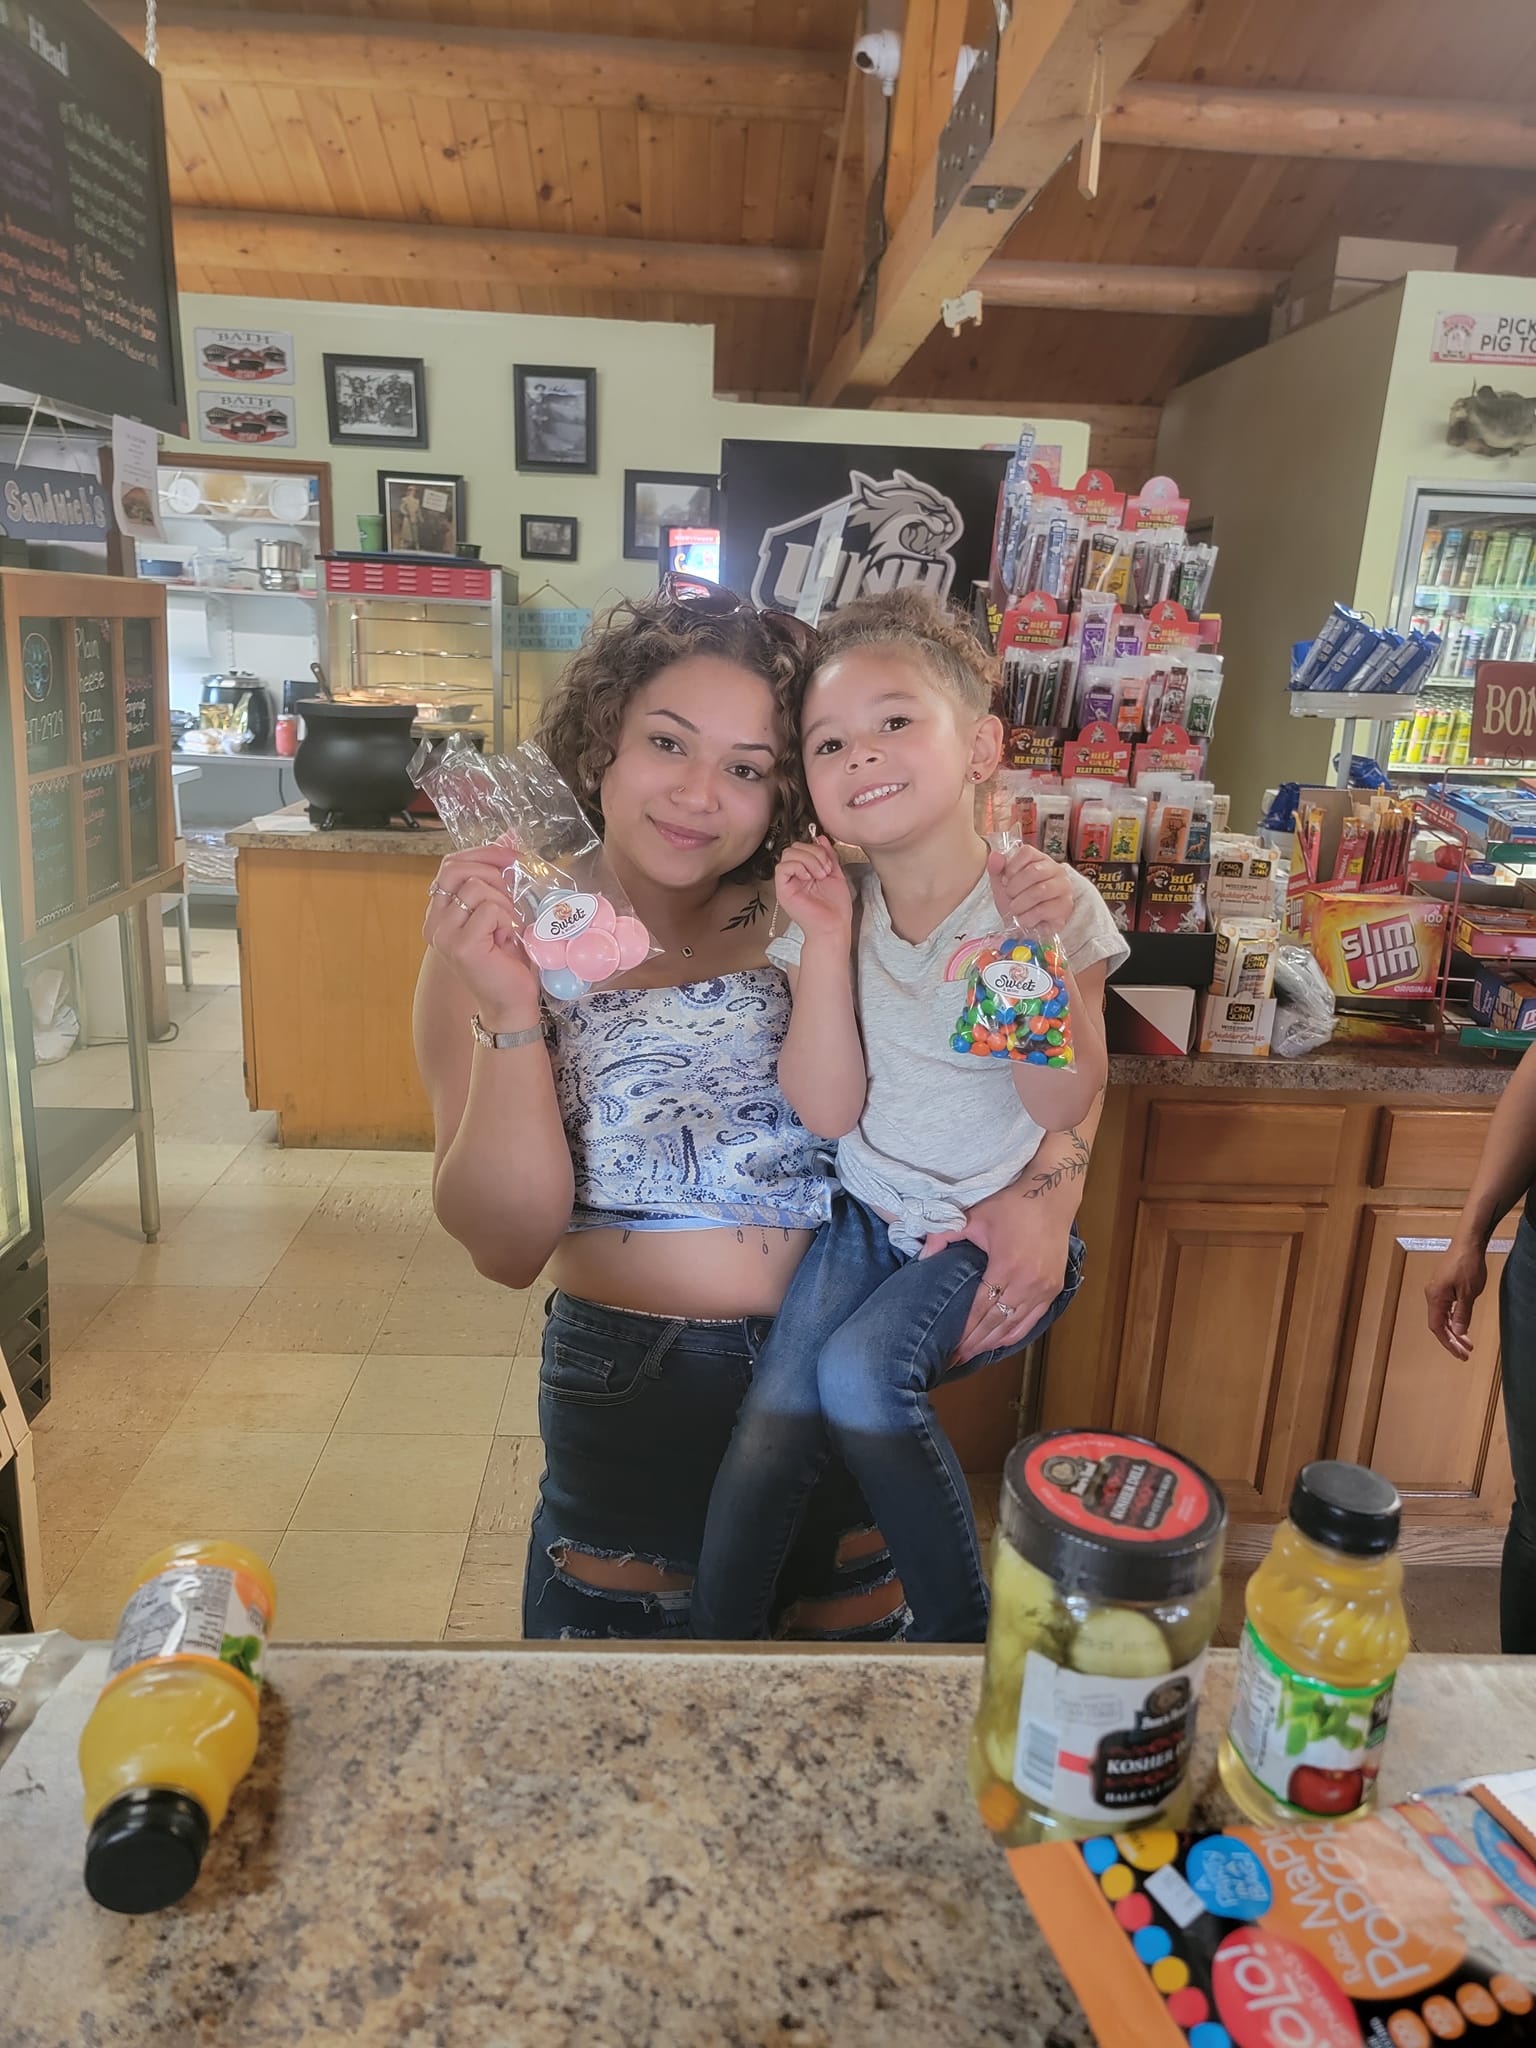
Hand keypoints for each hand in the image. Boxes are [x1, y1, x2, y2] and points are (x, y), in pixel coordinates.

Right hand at [423, 839, 539, 1027]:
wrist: (512, 1003)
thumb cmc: (508, 960)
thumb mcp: (502, 910)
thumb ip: (499, 877)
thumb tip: (509, 836)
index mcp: (439, 914)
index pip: (449, 865)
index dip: (482, 854)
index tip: (510, 856)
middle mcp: (434, 924)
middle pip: (455, 869)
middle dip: (492, 872)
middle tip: (513, 894)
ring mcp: (444, 936)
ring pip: (476, 888)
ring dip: (504, 902)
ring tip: (508, 926)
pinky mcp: (461, 946)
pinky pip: (488, 909)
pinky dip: (507, 919)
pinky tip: (506, 938)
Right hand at [776, 837, 852, 949]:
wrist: (834, 925)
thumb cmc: (835, 906)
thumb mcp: (835, 873)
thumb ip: (828, 855)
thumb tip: (821, 837)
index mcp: (806, 870)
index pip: (802, 846)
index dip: (817, 848)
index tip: (829, 863)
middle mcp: (795, 874)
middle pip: (794, 847)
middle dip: (813, 853)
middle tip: (825, 871)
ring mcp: (788, 882)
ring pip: (788, 853)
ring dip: (809, 860)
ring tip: (819, 875)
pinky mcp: (783, 889)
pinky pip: (782, 867)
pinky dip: (797, 867)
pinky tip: (808, 877)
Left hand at [923, 1184, 1074, 1363]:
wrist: (1052, 1194)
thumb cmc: (1011, 1203)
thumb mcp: (974, 1215)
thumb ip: (944, 1235)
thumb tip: (922, 1257)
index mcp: (1007, 1266)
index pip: (980, 1309)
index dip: (963, 1330)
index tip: (947, 1345)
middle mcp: (1029, 1283)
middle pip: (996, 1323)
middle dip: (973, 1343)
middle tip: (953, 1358)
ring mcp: (1045, 1289)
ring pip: (1015, 1326)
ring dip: (992, 1342)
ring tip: (971, 1354)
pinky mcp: (1055, 1289)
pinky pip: (1032, 1321)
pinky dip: (1014, 1334)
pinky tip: (998, 1342)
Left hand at [988, 844, 1073, 934]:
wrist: (1023, 929)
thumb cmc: (1016, 902)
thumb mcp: (1002, 885)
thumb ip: (997, 869)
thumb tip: (995, 856)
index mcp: (1040, 860)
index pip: (1027, 852)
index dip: (1012, 866)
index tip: (1005, 881)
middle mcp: (1057, 870)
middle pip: (1034, 871)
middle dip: (1015, 887)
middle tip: (1010, 897)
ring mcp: (1064, 888)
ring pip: (1039, 891)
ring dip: (1020, 904)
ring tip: (1015, 910)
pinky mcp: (1065, 907)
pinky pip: (1043, 910)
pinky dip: (1027, 917)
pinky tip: (1024, 920)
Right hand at [1426, 1237, 1488, 1360]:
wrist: (1468, 1243)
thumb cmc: (1467, 1264)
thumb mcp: (1468, 1293)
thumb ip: (1462, 1314)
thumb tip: (1457, 1331)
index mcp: (1435, 1297)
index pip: (1437, 1327)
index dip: (1448, 1342)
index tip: (1459, 1353)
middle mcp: (1432, 1294)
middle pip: (1439, 1324)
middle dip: (1452, 1340)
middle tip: (1465, 1352)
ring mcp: (1437, 1289)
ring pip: (1442, 1316)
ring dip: (1454, 1330)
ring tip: (1466, 1342)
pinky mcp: (1443, 1285)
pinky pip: (1445, 1307)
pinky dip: (1453, 1319)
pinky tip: (1461, 1323)